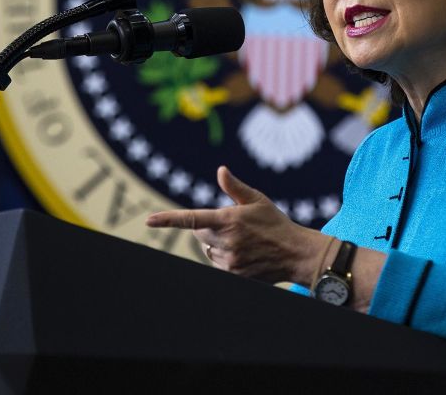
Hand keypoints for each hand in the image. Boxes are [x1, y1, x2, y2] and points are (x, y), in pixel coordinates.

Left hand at [146, 166, 325, 284]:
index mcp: (228, 219)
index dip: (168, 219)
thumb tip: (220, 170)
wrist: (296, 253)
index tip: (149, 220)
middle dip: (208, 228)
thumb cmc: (276, 223)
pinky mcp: (233, 275)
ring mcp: (228, 260)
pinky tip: (243, 254)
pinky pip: (216, 264)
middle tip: (231, 225)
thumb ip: (235, 187)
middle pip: (199, 233)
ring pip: (207, 250)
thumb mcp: (257, 200)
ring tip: (242, 241)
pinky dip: (224, 258)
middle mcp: (226, 241)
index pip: (191, 219)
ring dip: (216, 244)